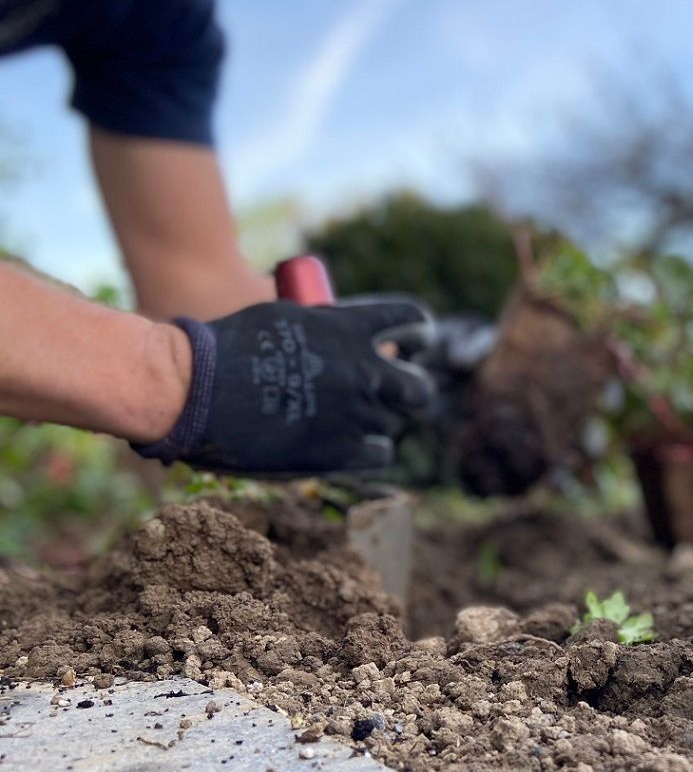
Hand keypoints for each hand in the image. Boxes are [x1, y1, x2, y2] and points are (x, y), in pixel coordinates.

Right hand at [133, 299, 434, 475]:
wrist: (195, 388)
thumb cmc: (225, 347)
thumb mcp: (283, 317)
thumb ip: (324, 327)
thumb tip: (343, 335)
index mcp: (351, 326)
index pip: (413, 322)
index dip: (418, 335)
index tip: (412, 343)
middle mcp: (364, 369)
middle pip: (418, 387)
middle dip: (409, 390)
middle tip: (390, 394)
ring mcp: (356, 412)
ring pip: (393, 422)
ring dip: (378, 421)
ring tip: (352, 420)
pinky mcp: (341, 450)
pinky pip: (381, 453)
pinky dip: (370, 450)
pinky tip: (354, 446)